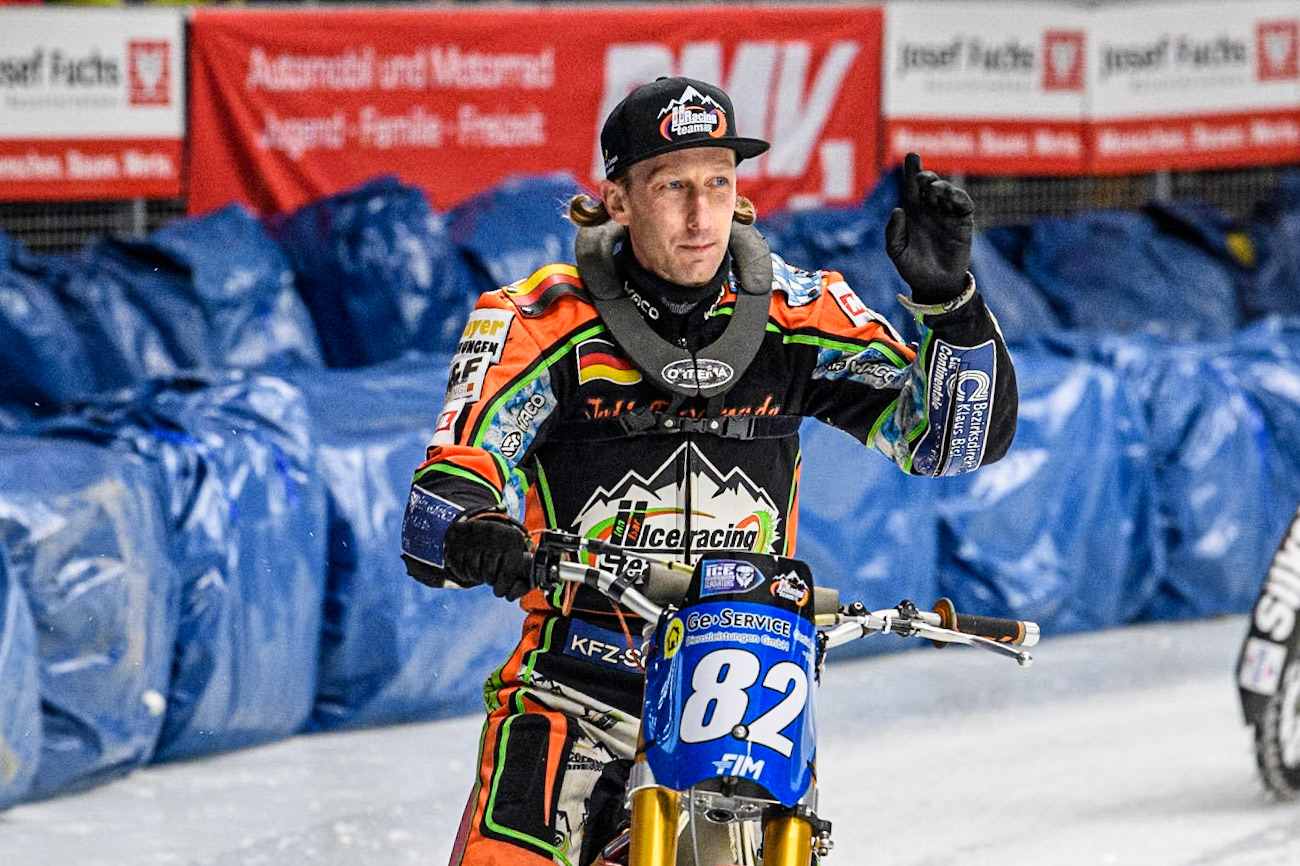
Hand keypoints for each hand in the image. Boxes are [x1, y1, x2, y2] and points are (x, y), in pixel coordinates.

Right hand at [444, 514, 532, 600]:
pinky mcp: (458, 533)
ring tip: (479, 575)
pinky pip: (457, 563)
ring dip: (475, 577)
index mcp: (514, 539)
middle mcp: (495, 532)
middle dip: (488, 580)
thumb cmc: (505, 552)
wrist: (484, 530)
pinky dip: (461, 573)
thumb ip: (521, 583)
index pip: (508, 572)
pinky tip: (467, 572)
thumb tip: (510, 596)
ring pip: (472, 569)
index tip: (499, 592)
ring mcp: (475, 531)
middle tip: (489, 579)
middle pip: (489, 572)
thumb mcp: (517, 561)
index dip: (503, 586)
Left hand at [885, 152, 973, 304]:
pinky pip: (963, 204)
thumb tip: (898, 209)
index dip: (912, 172)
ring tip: (933, 189)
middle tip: (922, 180)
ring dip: (941, 187)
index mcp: (914, 213)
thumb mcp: (897, 251)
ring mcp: (947, 215)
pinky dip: (958, 197)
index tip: (911, 157)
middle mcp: (931, 210)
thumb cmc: (913, 267)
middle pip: (930, 186)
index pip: (912, 189)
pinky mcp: (963, 222)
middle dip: (926, 178)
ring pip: (947, 192)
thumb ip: (893, 233)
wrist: (934, 285)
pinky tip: (950, 195)